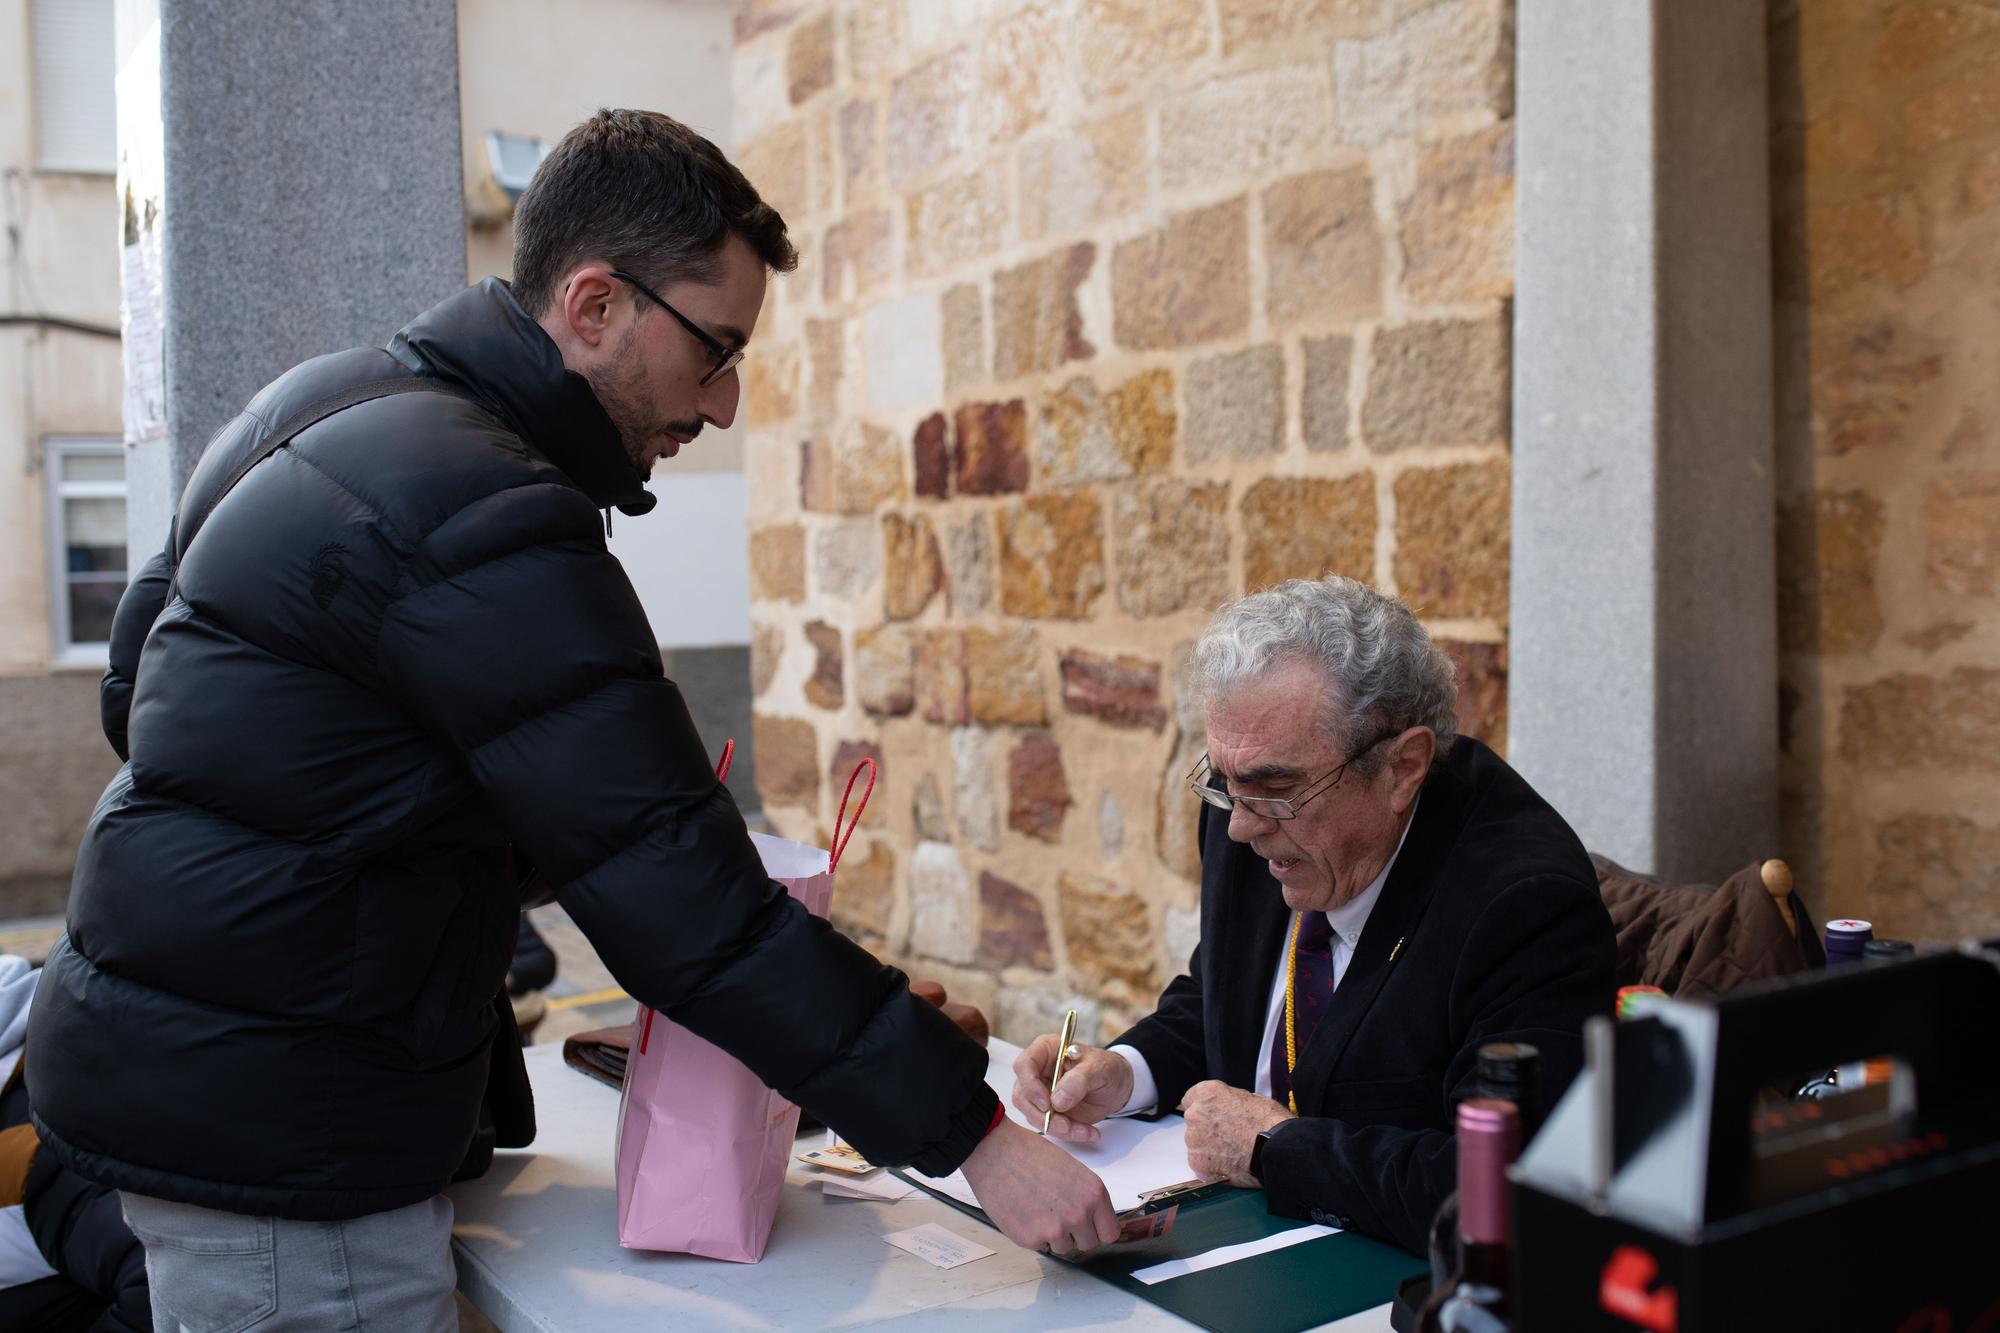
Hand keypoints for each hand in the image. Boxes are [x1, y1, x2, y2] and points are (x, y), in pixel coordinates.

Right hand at [959, 1118, 1120, 1255]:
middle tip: (1058, 1215)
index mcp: (1094, 1193)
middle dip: (1076, 1234)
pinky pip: (1039, 1245)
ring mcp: (1054, 1230)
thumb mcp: (1072, 1169)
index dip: (1098, 1230)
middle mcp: (1078, 1214)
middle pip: (1088, 1244)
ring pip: (1063, 1247)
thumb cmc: (1030, 1154)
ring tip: (1037, 1209)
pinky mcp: (1030, 1239)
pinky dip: (1032, 1233)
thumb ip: (1086, 1197)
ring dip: (1053, 1235)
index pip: (1110, 1232)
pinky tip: (1023, 1211)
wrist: (995, 1152)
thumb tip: (1092, 1219)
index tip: (1090, 1227)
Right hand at [1010, 1035, 1132, 1142]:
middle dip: (1044, 1116)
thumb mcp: (1099, 1069)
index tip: (1047, 1104)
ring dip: (1058, 1128)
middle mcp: (1037, 1071)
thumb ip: (1078, 1080)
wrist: (1115, 1087)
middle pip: (1023, 1096)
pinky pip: (1048, 1127)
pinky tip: (1087, 1132)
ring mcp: (1040, 1093)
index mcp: (1046, 1050)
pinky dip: (1067, 1134)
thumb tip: (1057, 1100)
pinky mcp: (1047, 1112)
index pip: (1024, 1065)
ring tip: (1084, 1130)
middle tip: (1067, 1125)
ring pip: (1033, 1115)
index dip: (1030, 1085)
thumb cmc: (1106, 1068)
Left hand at [1179, 1080, 1291, 1187]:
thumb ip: (1230, 1100)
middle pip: (1194, 1121)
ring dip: (1208, 1147)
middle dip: (1207, 1128)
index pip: (1191, 1098)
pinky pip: (1200, 1163)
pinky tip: (1229, 1164)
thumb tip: (1228, 1106)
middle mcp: (1195, 1114)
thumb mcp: (1251, 1097)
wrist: (1276, 1149)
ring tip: (1232, 1152)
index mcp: (1207, 1093)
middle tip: (1228, 1136)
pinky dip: (1211, 1165)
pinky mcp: (1198, 1162)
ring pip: (1196, 1143)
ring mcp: (1194, 1139)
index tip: (1210, 1116)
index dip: (1204, 1108)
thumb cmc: (1269, 1122)